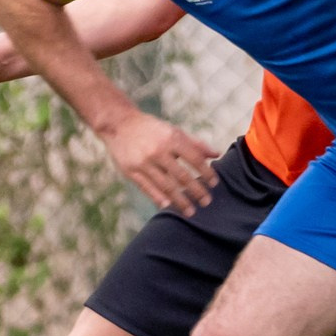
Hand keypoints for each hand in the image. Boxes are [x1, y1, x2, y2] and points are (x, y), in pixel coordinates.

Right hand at [98, 111, 218, 212]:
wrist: (119, 124)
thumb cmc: (152, 129)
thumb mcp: (174, 131)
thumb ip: (195, 143)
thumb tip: (216, 154)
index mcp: (171, 138)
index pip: (195, 159)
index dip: (206, 172)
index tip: (215, 183)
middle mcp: (158, 150)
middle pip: (182, 175)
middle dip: (196, 190)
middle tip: (207, 202)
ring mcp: (144, 162)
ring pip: (165, 185)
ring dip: (180, 200)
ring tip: (190, 211)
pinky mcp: (131, 171)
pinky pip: (147, 188)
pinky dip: (158, 198)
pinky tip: (168, 206)